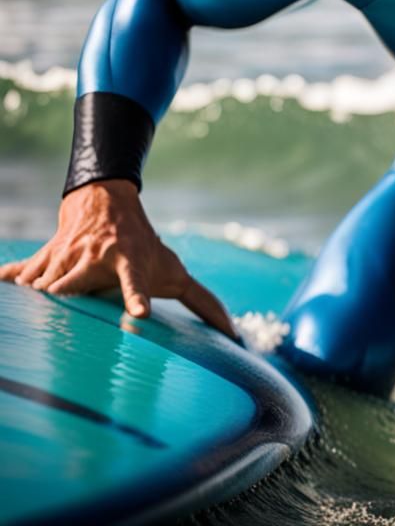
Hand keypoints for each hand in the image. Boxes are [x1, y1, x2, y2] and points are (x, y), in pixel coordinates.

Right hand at [0, 178, 236, 338]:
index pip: (138, 283)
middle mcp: (99, 258)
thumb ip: (200, 301)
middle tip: (64, 298)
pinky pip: (23, 271)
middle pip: (74, 287)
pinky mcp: (46, 256)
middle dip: (66, 295)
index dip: (139, 298)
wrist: (106, 200)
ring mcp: (70, 256)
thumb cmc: (144, 244)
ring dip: (43, 293)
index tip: (140, 314)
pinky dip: (13, 277)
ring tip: (45, 295)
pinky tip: (4, 282)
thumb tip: (233, 332)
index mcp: (133, 263)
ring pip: (47, 284)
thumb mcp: (173, 269)